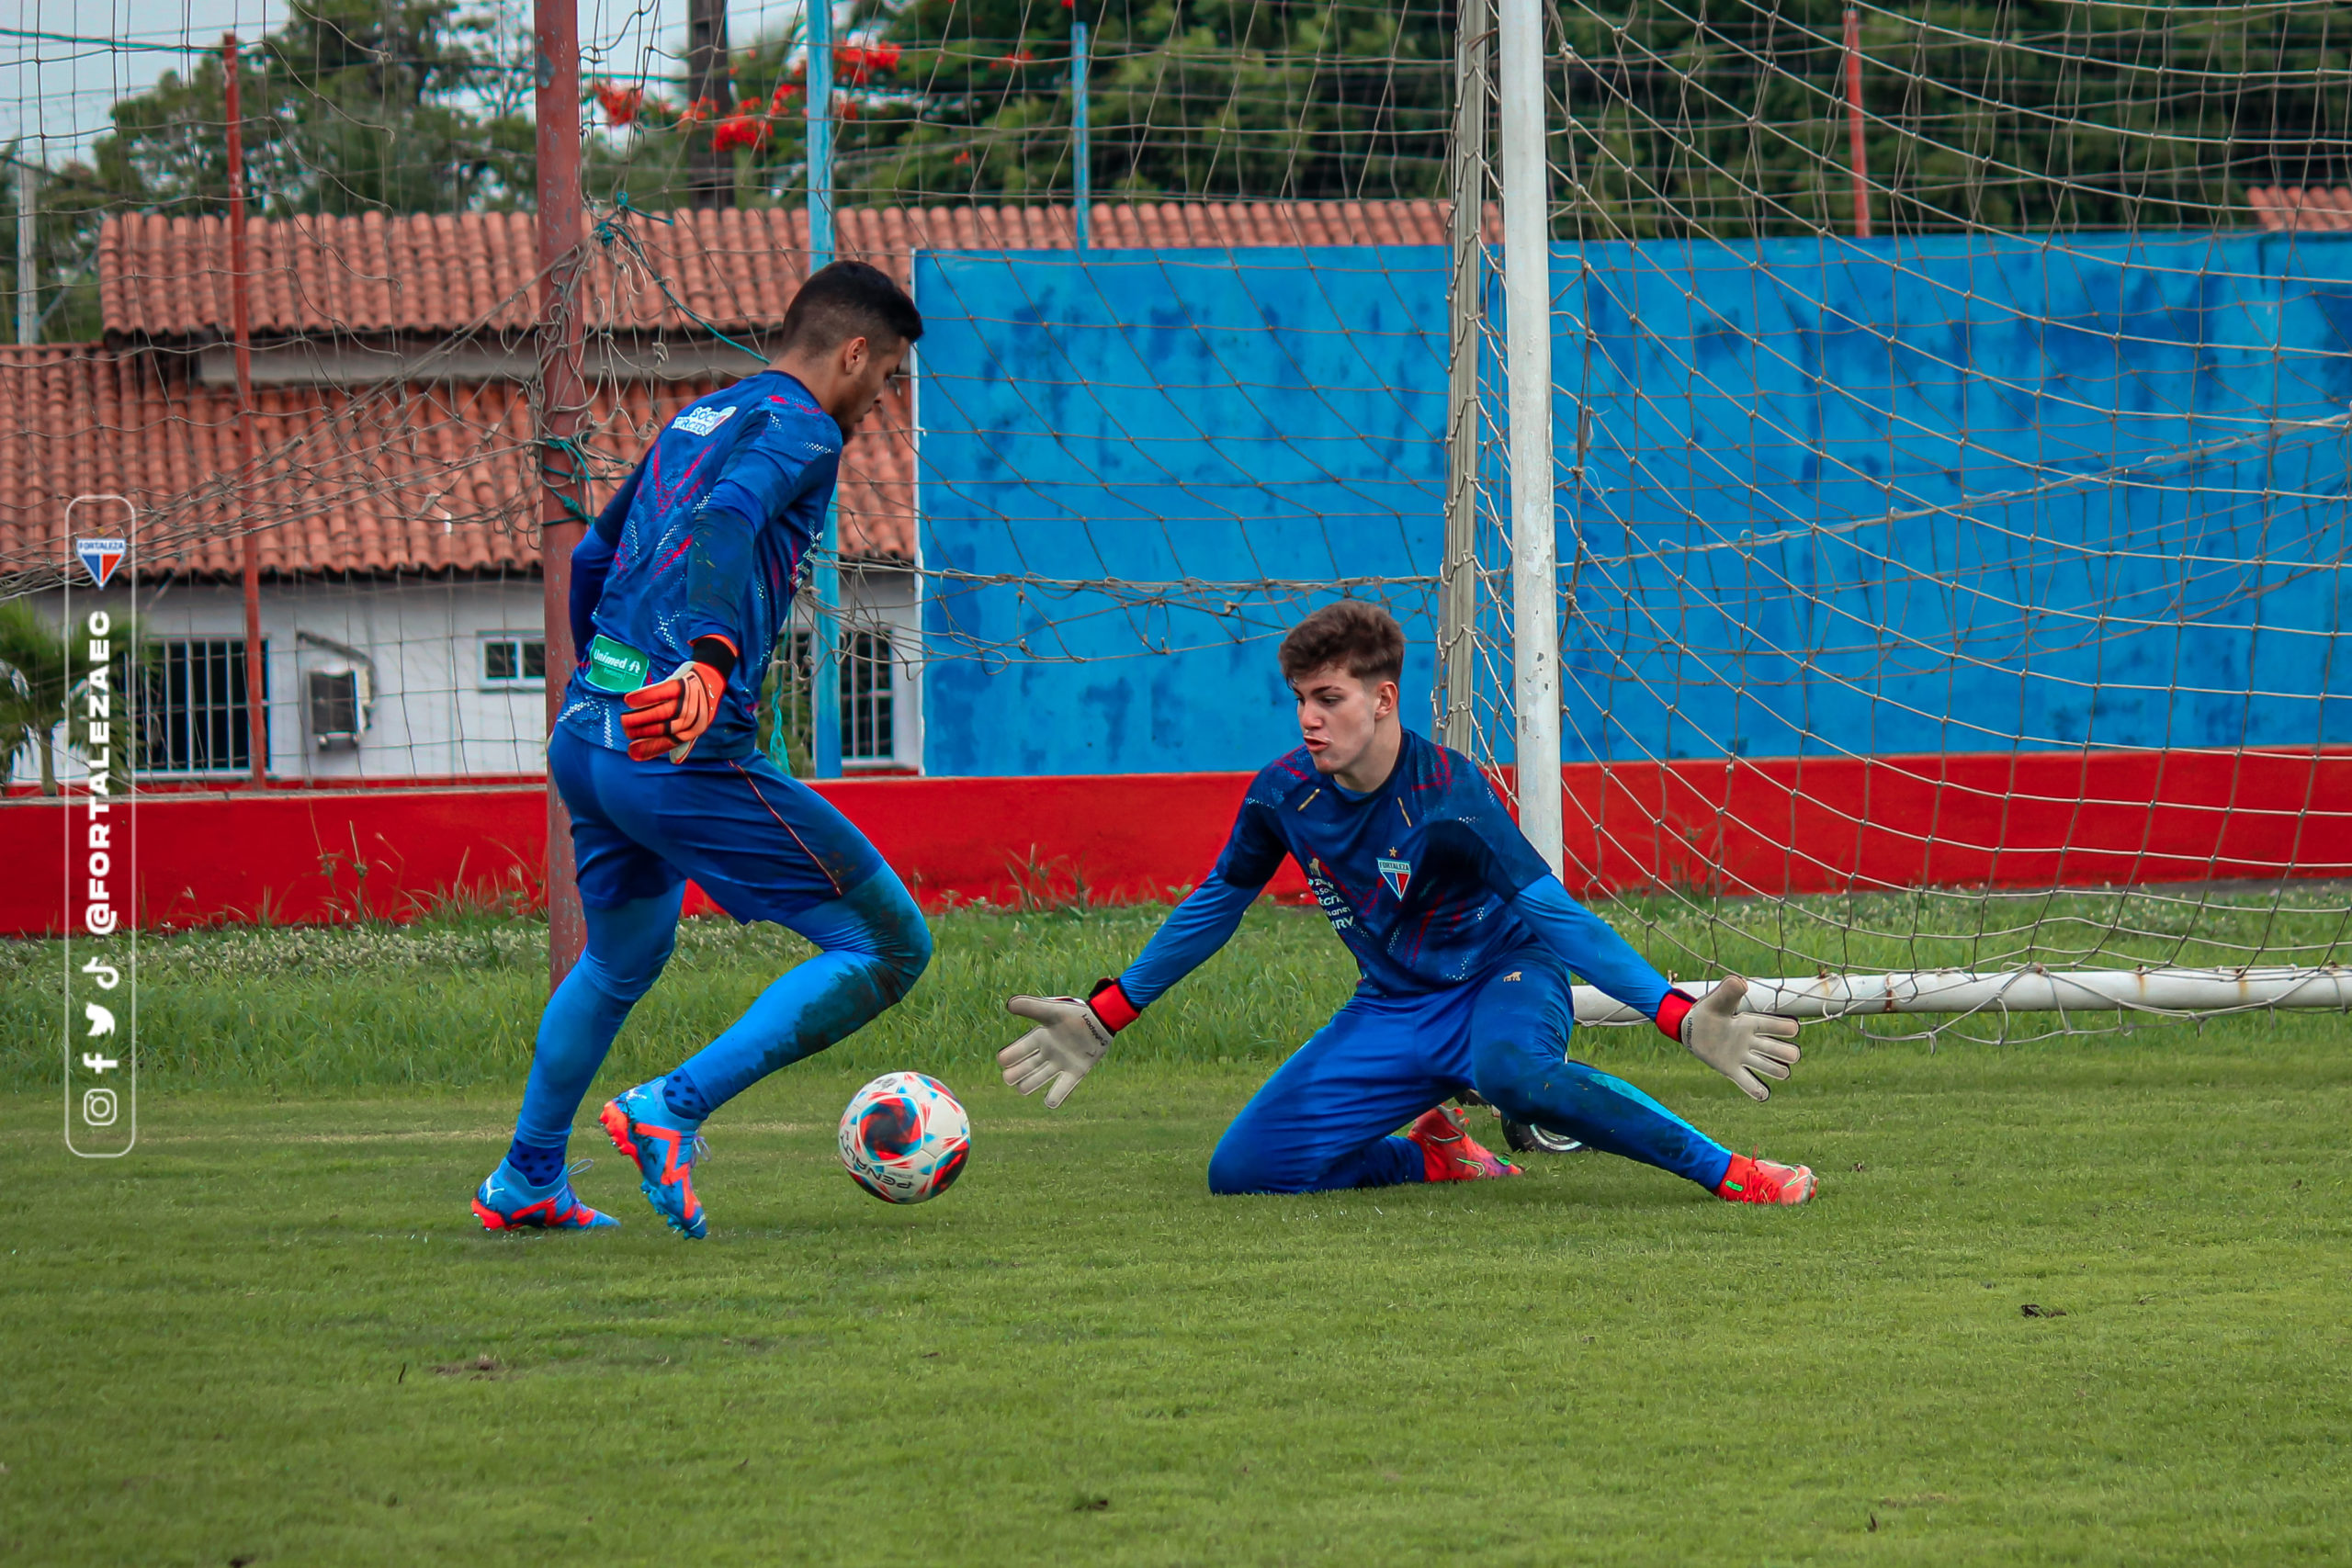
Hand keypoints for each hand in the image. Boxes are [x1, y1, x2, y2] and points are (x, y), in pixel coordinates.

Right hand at [622, 661, 725, 761]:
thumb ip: (684, 740)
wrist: (712, 677)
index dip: (649, 747)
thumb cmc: (698, 704)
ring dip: (640, 718)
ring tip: (624, 721)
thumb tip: (674, 762)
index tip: (631, 751)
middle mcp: (692, 718)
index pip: (669, 742)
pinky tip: (629, 701)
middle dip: (642, 732)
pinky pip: (661, 692)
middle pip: (663, 728)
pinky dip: (645, 696)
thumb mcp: (696, 723)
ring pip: (661, 712)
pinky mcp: (682, 684)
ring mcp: (688, 700)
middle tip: (626, 732)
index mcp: (694, 730)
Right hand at [999, 994, 1117, 1108]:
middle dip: (1015, 1073)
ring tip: (1022, 1088)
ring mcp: (1061, 1063)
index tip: (1002, 1059)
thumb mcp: (1051, 1011)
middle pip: (1026, 1067)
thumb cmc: (1075, 1014)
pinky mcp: (1076, 1071)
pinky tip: (1049, 1102)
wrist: (1101, 1019)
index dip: (1009, 1055)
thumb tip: (1009, 1003)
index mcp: (1040, 1037)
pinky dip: (1056, 1096)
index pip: (1019, 1050)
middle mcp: (1048, 1052)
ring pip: (1040, 1078)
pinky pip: (1064, 1087)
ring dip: (1030, 1084)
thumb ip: (1031, 1007)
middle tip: (1009, 1078)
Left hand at [1680, 975, 1800, 1101]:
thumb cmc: (1708, 1011)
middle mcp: (1751, 1041)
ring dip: (1776, 1070)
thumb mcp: (1716, 1001)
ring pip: (1768, 1066)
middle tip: (1791, 1055)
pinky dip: (1756, 1090)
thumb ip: (1728, 991)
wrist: (1691, 1029)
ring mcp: (1743, 1057)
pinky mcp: (1732, 1070)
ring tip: (1781, 1072)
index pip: (1774, 1025)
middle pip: (1777, 1049)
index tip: (1793, 1028)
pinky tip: (1763, 1095)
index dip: (1785, 1027)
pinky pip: (1747, 1082)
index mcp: (1751, 1023)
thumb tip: (1740, 982)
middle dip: (1787, 1053)